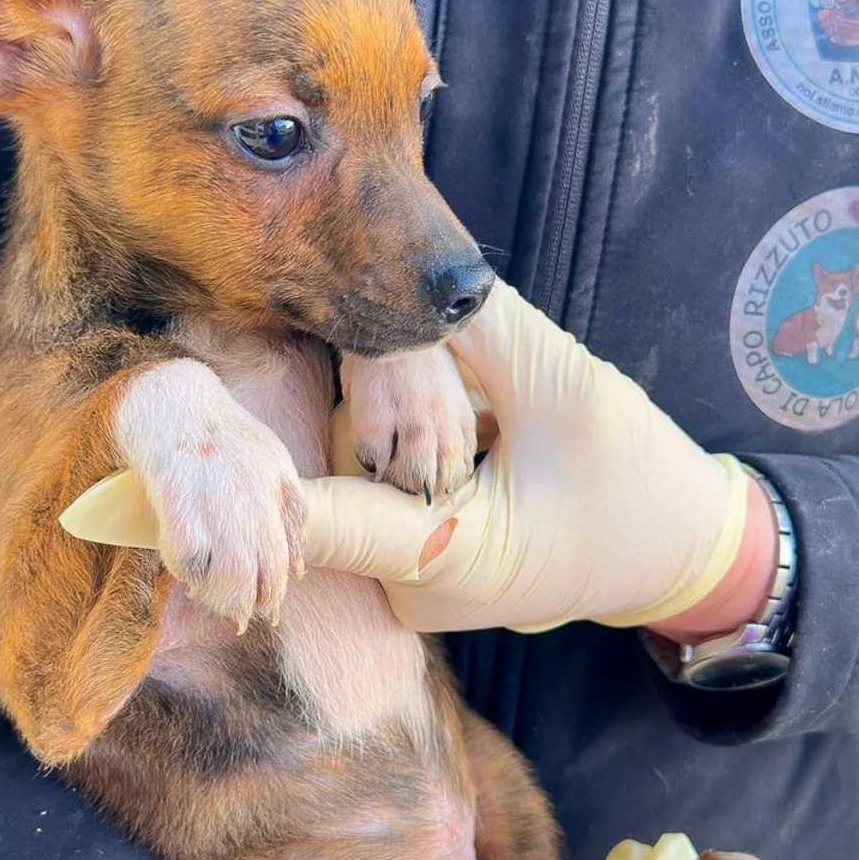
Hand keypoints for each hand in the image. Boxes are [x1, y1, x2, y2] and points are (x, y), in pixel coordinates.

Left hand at [302, 278, 773, 634]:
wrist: (676, 548)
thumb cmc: (631, 478)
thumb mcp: (563, 386)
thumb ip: (474, 331)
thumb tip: (394, 280)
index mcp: (439, 558)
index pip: (319, 511)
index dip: (260, 465)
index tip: (182, 428)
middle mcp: (404, 579)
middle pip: (349, 450)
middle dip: (395, 389)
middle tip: (477, 384)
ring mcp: (405, 572)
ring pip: (369, 452)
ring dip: (412, 406)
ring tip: (498, 415)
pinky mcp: (412, 550)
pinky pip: (390, 469)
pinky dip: (425, 430)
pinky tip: (488, 428)